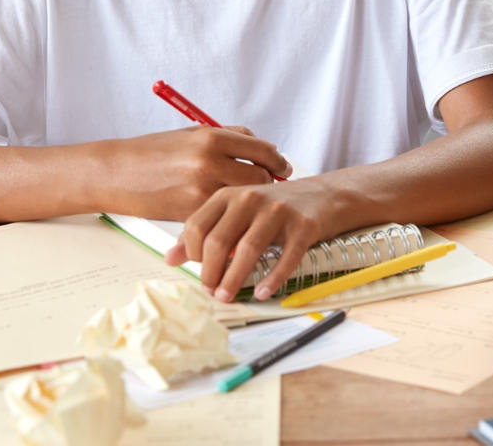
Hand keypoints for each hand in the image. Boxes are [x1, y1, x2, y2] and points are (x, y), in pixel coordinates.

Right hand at [102, 127, 292, 220]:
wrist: (115, 172)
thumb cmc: (153, 152)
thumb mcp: (192, 133)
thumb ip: (228, 137)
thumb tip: (262, 148)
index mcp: (212, 137)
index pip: (263, 149)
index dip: (277, 161)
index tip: (281, 167)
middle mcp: (210, 161)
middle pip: (259, 176)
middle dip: (265, 183)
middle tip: (264, 187)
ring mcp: (201, 188)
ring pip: (243, 199)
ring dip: (247, 202)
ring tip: (244, 202)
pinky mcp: (190, 212)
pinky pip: (222, 215)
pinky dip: (226, 216)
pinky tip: (223, 214)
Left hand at [165, 177, 335, 301]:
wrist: (323, 196)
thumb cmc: (274, 208)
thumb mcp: (236, 213)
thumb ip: (204, 232)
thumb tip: (170, 259)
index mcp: (229, 195)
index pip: (197, 226)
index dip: (192, 254)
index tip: (199, 270)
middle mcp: (251, 198)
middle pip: (218, 240)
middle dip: (210, 273)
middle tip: (211, 291)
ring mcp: (278, 210)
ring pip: (248, 249)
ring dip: (234, 279)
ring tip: (226, 296)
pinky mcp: (303, 225)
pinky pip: (285, 257)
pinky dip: (272, 278)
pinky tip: (263, 292)